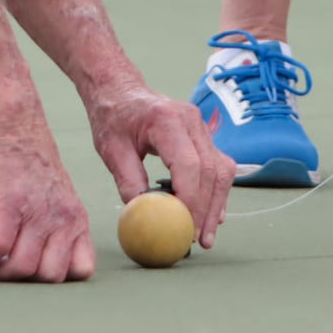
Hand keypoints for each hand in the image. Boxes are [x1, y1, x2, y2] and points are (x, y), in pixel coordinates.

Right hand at [0, 127, 94, 282]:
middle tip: (9, 271)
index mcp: (78, 219)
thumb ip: (60, 226)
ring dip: (2, 275)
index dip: (59, 279)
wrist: (17, 125)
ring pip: (23, 267)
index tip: (38, 274)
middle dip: (27, 281)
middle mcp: (63, 219)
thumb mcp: (62, 196)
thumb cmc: (33, 161)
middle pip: (50, 276)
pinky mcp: (10, 204)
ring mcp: (37, 213)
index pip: (82, 270)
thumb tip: (44, 261)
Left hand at [85, 81, 233, 249]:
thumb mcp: (111, 150)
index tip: (183, 227)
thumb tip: (145, 216)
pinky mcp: (204, 136)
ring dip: (216, 205)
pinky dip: (216, 192)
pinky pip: (218, 166)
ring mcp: (201, 126)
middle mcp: (191, 120)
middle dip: (206, 209)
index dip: (190, 198)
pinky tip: (210, 216)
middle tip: (197, 241)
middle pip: (211, 170)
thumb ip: (128, 181)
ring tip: (205, 236)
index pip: (189, 163)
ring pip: (221, 169)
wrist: (121, 92)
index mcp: (166, 119)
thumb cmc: (113, 119)